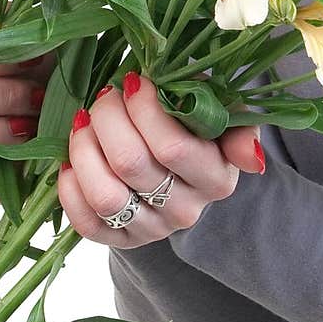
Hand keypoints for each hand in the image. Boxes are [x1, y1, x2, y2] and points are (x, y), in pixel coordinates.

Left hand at [59, 74, 263, 248]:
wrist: (183, 169)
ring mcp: (152, 230)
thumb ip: (239, 125)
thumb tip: (251, 159)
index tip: (135, 81)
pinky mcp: (120, 240)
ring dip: (84, 149)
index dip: (144, 109)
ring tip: (85, 122)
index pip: (172, 147)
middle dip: (108, 118)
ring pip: (105, 195)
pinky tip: (73, 160)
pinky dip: (71, 189)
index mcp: (217, 178)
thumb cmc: (199, 127)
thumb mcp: (225, 113)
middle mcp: (187, 211)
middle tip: (107, 95)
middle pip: (131, 164)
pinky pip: (87, 225)